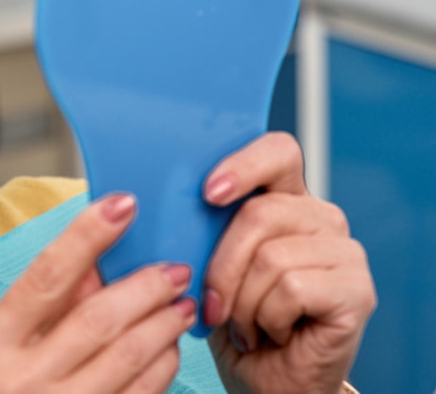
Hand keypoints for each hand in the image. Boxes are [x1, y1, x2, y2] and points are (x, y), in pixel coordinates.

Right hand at [0, 194, 197, 392]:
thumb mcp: (2, 349)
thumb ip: (46, 306)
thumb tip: (99, 258)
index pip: (46, 277)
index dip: (87, 235)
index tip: (122, 205)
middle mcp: (18, 383)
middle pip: (97, 319)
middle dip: (145, 287)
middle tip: (173, 269)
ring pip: (129, 356)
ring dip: (163, 324)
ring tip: (181, 304)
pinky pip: (141, 392)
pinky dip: (163, 365)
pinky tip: (168, 347)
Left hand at [201, 133, 375, 393]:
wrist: (264, 383)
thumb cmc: (232, 322)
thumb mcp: (207, 266)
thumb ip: (202, 228)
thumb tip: (166, 203)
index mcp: (284, 200)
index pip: (278, 151)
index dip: (244, 164)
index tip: (209, 193)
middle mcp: (321, 218)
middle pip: (260, 212)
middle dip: (221, 265)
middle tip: (212, 304)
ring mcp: (344, 253)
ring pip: (271, 256)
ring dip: (243, 302)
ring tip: (247, 324)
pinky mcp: (356, 290)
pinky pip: (291, 288)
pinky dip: (266, 319)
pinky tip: (271, 334)